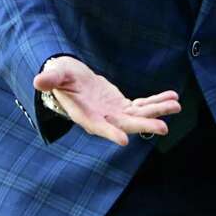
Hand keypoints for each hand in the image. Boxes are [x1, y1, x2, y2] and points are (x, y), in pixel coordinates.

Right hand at [33, 56, 180, 145]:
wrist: (69, 79)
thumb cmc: (59, 77)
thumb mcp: (55, 75)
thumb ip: (51, 79)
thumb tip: (39, 81)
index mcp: (84, 114)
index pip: (98, 126)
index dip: (110, 133)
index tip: (125, 140)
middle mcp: (102, 118)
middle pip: (125, 125)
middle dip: (144, 125)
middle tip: (164, 127)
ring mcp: (114, 112)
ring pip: (138, 115)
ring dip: (157, 111)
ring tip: (176, 105)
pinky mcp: (122, 105)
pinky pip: (142, 105)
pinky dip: (156, 101)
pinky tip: (173, 97)